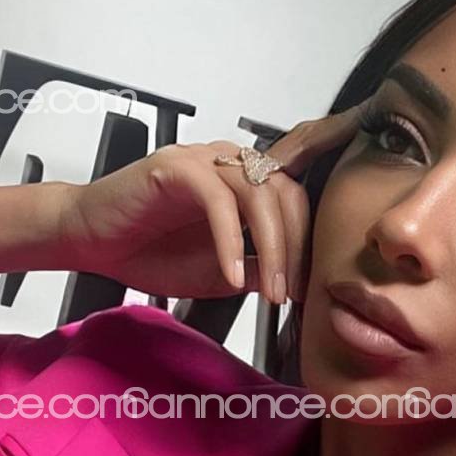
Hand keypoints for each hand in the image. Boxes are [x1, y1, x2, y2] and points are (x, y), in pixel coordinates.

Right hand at [64, 103, 366, 304]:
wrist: (93, 242)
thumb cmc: (153, 252)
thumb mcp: (223, 271)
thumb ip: (261, 267)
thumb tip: (301, 283)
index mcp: (247, 181)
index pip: (300, 188)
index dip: (326, 198)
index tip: (363, 188)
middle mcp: (231, 161)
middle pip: (289, 194)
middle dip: (298, 249)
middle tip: (292, 296)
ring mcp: (204, 160)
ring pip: (260, 195)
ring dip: (271, 248)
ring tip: (268, 292)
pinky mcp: (175, 168)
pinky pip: (218, 202)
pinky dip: (229, 242)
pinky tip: (228, 273)